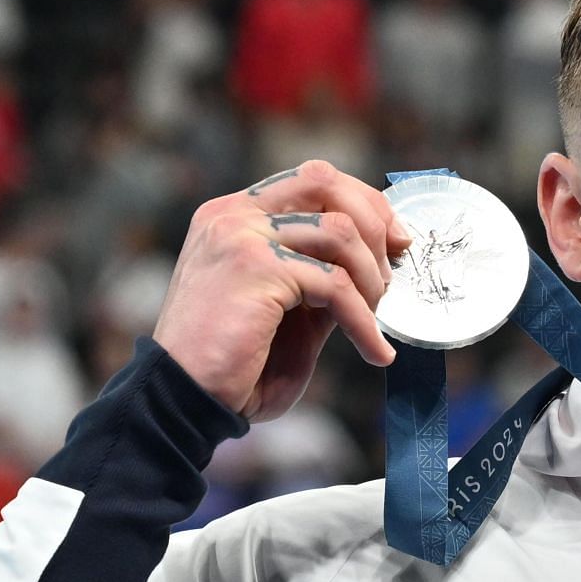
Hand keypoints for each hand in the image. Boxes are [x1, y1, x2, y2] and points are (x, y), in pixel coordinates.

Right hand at [152, 161, 410, 421]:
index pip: (312, 181)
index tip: (395, 243)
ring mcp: (240, 236)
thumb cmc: (235, 365)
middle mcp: (233, 216)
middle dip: (374, 223)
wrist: (185, 400)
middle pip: (325, 182)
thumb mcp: (290, 309)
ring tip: (375, 320)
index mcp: (236, 217)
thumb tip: (379, 261)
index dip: (364, 205)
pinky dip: (364, 321)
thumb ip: (321, 276)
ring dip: (371, 280)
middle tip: (392, 275)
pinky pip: (334, 284)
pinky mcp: (253, 268)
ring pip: (339, 232)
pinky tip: (374, 352)